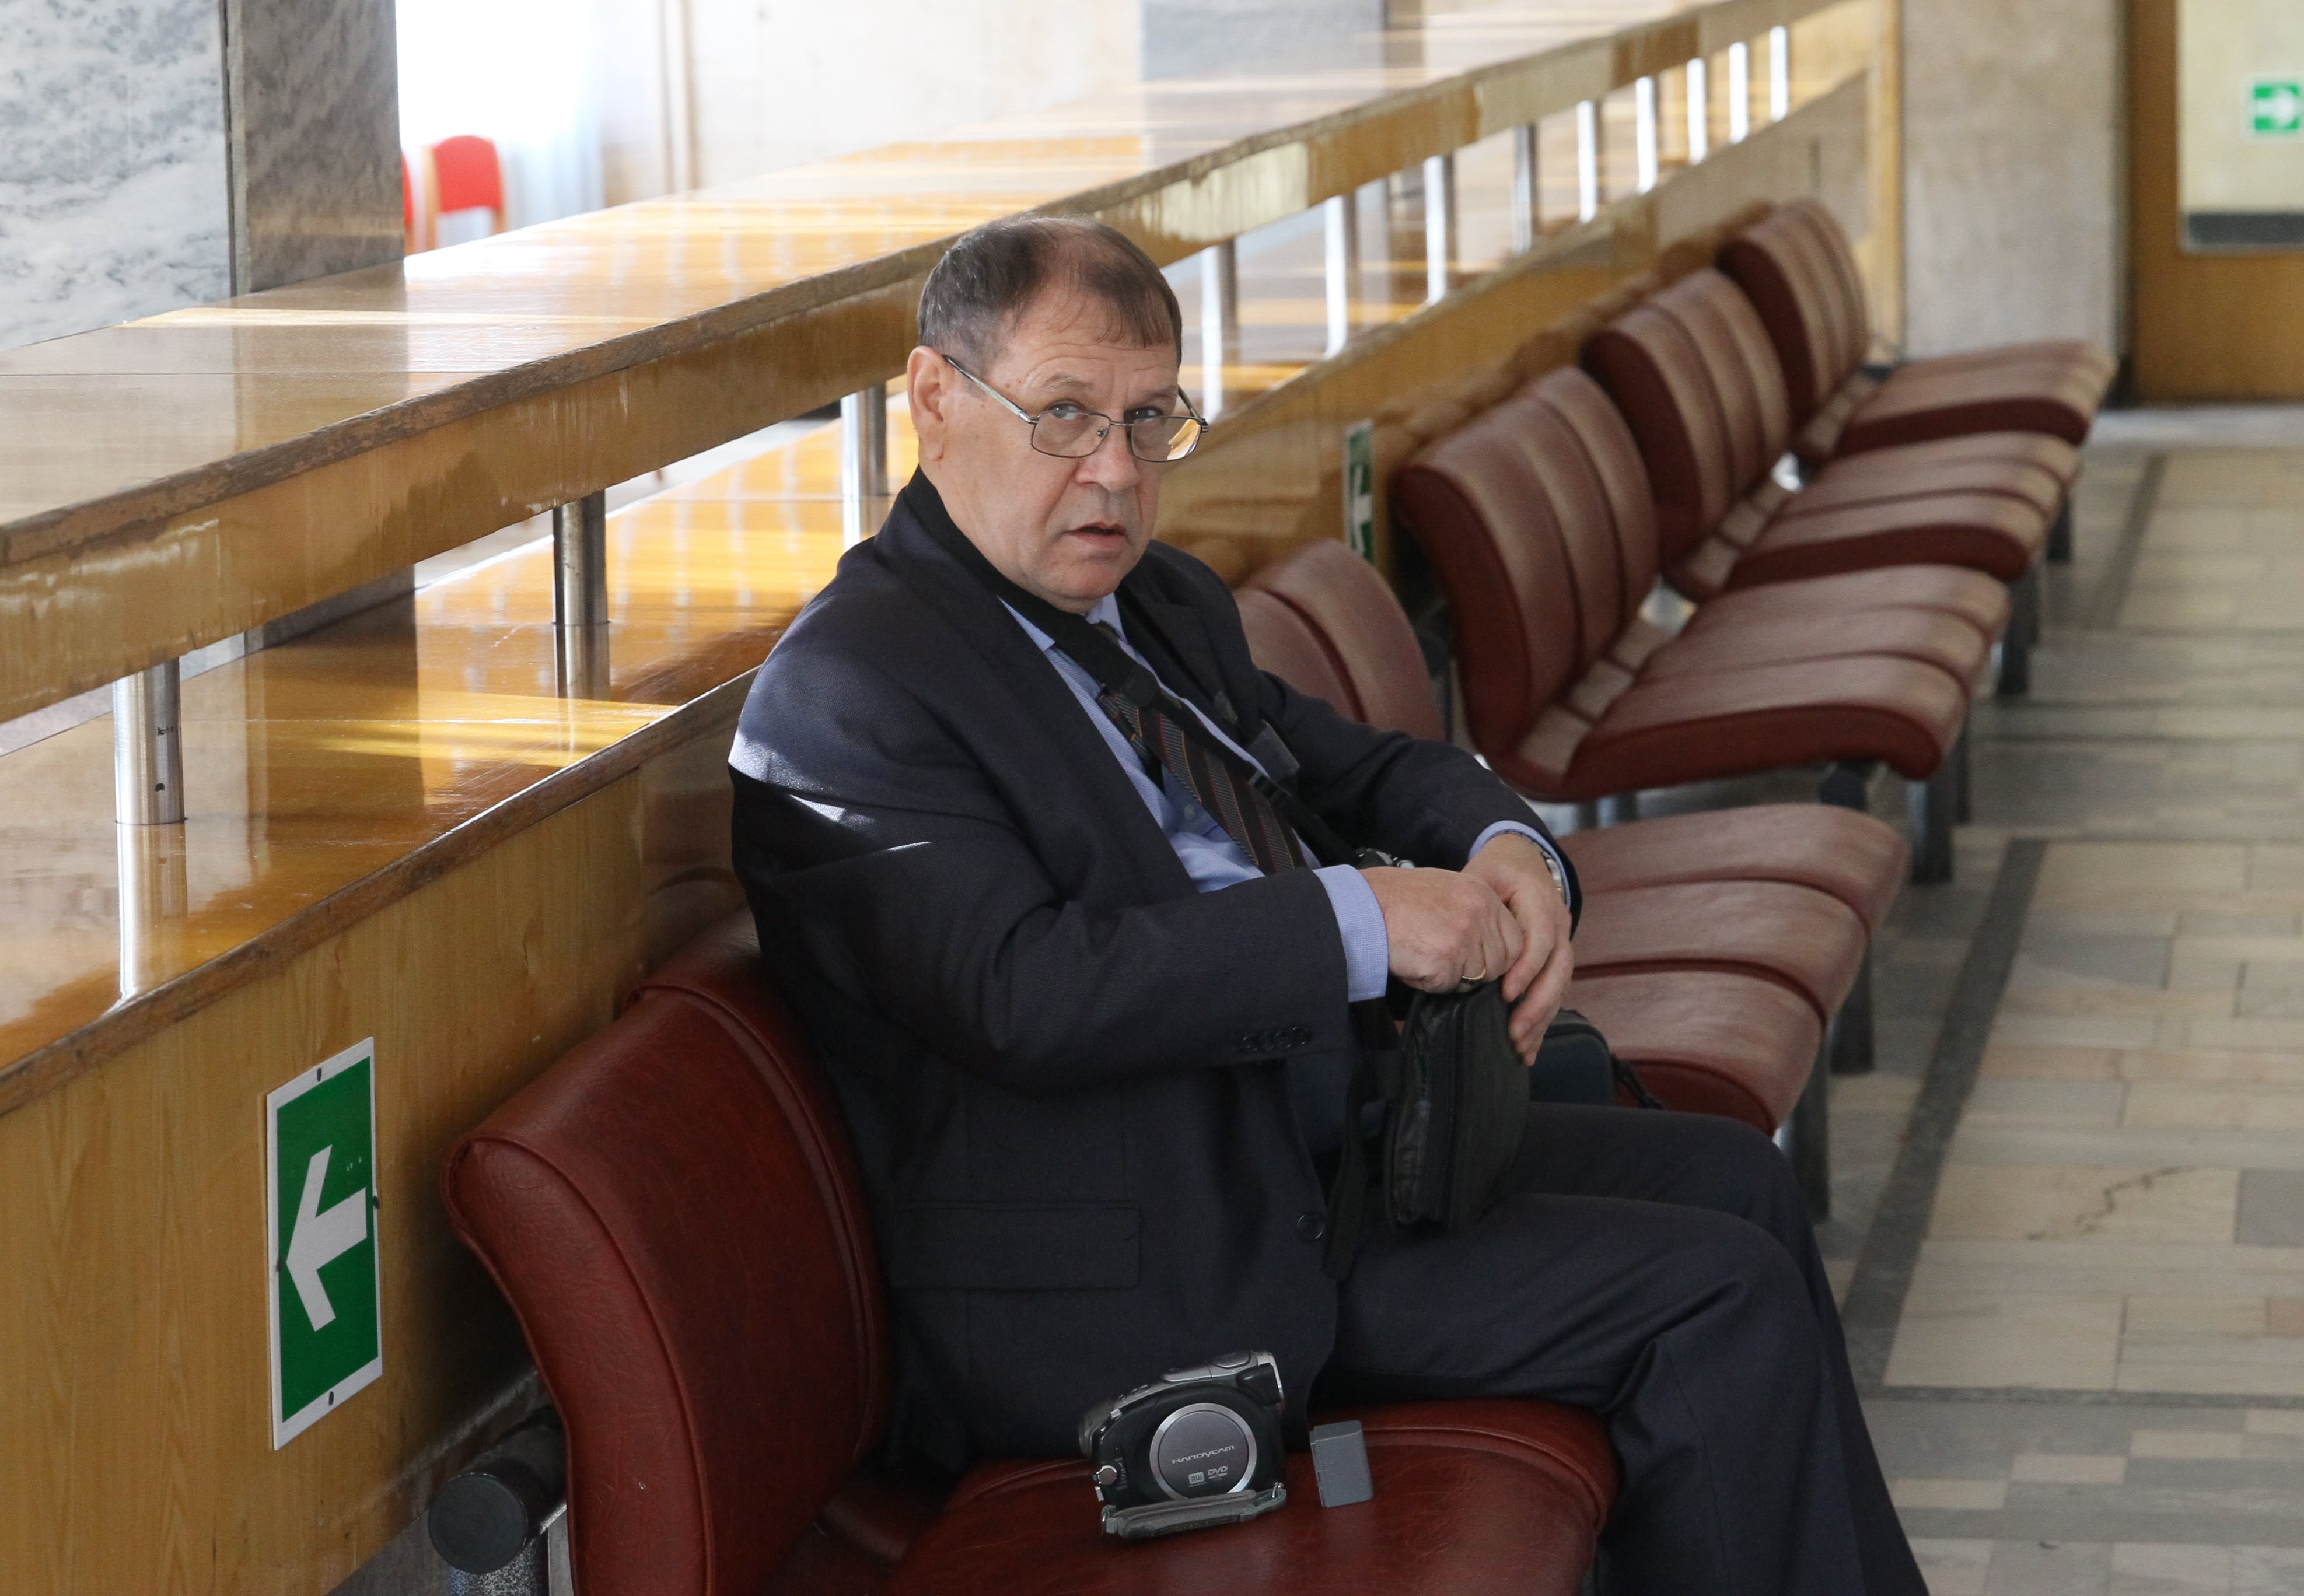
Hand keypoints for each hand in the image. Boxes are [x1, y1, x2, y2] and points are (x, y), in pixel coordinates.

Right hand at [1359, 867, 1521, 996]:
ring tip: (1425, 957)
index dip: (1498, 957)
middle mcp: (1480, 913)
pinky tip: (1414, 963)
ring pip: (1476, 978)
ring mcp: (1465, 937)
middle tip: (1445, 959)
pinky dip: (1430, 982)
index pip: (1515, 940)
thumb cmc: (1398, 899)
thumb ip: (1475, 913)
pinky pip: (1448, 986)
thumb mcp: (1447, 891)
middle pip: (1500, 963)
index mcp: (1483, 895)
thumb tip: (1490, 945)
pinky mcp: (1446, 959)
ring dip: (1452, 977)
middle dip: (1477, 971)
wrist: (1364, 905)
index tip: (1475, 959)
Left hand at [1462, 834, 1574, 1063]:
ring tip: (1521, 1048)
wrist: (1522, 858)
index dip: (1527, 969)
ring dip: (1542, 1019)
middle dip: (1538, 1005)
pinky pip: (1555, 991)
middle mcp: (1559, 922)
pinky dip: (1543, 1018)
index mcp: (1540, 900)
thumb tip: (1456, 943)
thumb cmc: (1496, 869)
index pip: (1541, 938)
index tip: (1507, 995)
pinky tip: (1530, 1045)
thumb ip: (1474, 904)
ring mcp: (1562, 941)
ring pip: (1560, 985)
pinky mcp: (1556, 958)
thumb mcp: (1482, 875)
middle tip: (1514, 1032)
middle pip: (1558, 969)